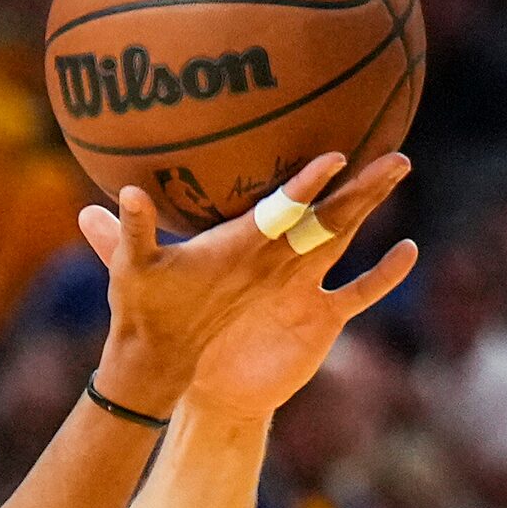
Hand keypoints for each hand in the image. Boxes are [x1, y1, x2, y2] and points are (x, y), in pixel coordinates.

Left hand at [84, 153, 412, 413]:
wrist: (170, 359)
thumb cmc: (154, 308)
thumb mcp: (136, 272)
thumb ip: (125, 237)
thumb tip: (98, 204)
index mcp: (246, 240)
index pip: (281, 207)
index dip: (305, 184)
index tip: (331, 152)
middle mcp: (280, 255)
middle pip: (328, 213)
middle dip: (359, 183)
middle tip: (391, 148)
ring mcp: (301, 283)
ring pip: (346, 237)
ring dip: (372, 206)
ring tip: (400, 171)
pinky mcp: (315, 316)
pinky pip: (357, 294)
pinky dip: (381, 276)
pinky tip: (408, 253)